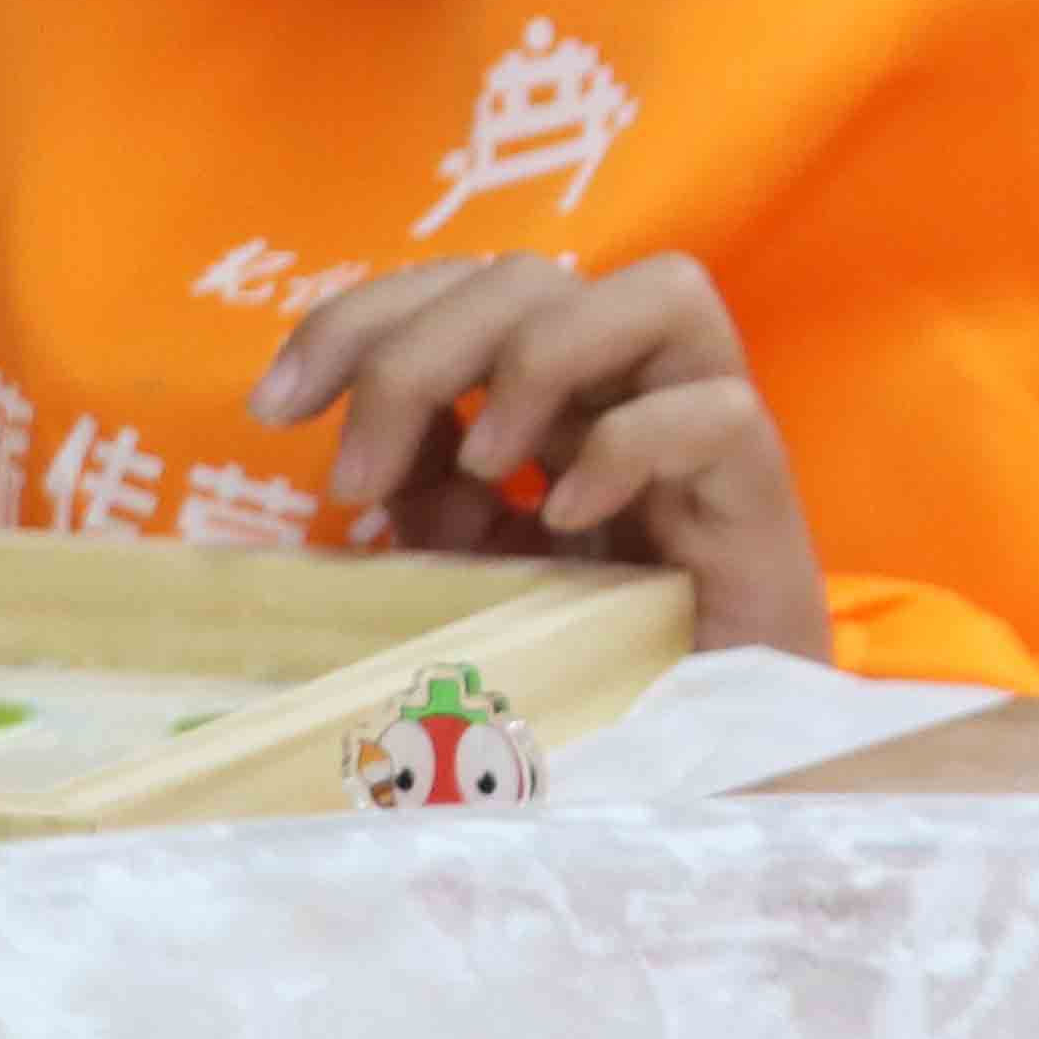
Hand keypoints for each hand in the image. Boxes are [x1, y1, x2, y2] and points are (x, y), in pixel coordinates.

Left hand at [255, 249, 830, 657]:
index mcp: (554, 393)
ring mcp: (705, 434)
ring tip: (486, 465)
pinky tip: (570, 519)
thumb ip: (422, 491)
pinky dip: (632, 445)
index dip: (362, 316)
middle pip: (536, 275)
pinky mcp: (762, 499)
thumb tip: (363, 443)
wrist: (699, 763)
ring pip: (666, 290)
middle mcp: (630, 390)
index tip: (276, 407)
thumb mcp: (464, 567)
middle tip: (354, 483)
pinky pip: (719, 410)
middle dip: (419, 349)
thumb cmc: (582, 663)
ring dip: (544, 357)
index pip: (463, 286)